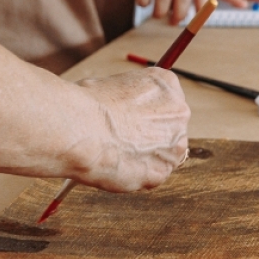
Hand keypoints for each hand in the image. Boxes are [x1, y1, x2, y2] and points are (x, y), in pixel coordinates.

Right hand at [75, 68, 189, 191]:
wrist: (80, 130)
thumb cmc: (87, 105)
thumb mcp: (112, 85)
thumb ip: (129, 99)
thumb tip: (123, 109)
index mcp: (166, 84)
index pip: (166, 101)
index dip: (144, 113)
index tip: (130, 119)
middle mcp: (179, 112)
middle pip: (169, 128)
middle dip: (149, 135)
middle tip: (122, 139)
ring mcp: (175, 144)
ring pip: (163, 154)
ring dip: (145, 156)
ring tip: (116, 153)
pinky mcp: (163, 171)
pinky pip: (152, 175)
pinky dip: (136, 175)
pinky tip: (117, 166)